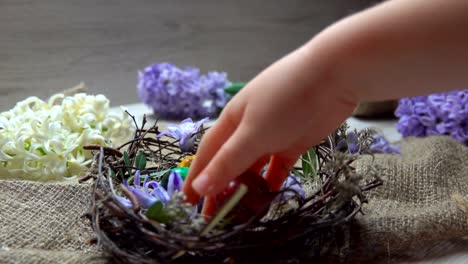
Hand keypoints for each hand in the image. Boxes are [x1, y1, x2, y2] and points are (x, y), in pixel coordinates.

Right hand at [182, 41, 357, 204]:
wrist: (334, 77)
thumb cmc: (285, 99)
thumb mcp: (252, 133)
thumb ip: (228, 162)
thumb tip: (199, 188)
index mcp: (231, 121)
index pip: (208, 154)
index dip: (196, 177)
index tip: (188, 202)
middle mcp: (248, 130)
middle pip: (229, 164)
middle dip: (221, 189)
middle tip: (214, 218)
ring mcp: (272, 137)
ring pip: (252, 169)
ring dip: (245, 189)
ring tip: (240, 215)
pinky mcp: (293, 143)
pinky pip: (276, 168)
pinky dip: (270, 183)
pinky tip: (267, 199)